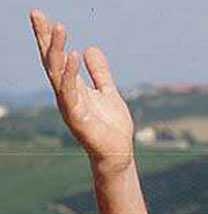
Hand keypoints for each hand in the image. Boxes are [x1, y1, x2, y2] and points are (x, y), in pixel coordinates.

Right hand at [30, 9, 133, 173]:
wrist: (119, 153)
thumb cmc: (112, 127)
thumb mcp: (108, 92)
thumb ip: (99, 72)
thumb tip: (90, 48)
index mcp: (73, 87)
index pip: (57, 58)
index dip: (49, 37)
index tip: (41, 15)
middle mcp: (66, 94)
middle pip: (51, 61)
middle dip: (44, 38)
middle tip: (36, 13)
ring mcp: (69, 105)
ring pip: (57, 73)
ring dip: (56, 50)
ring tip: (59, 28)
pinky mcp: (76, 117)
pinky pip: (69, 92)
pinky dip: (69, 73)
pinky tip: (72, 55)